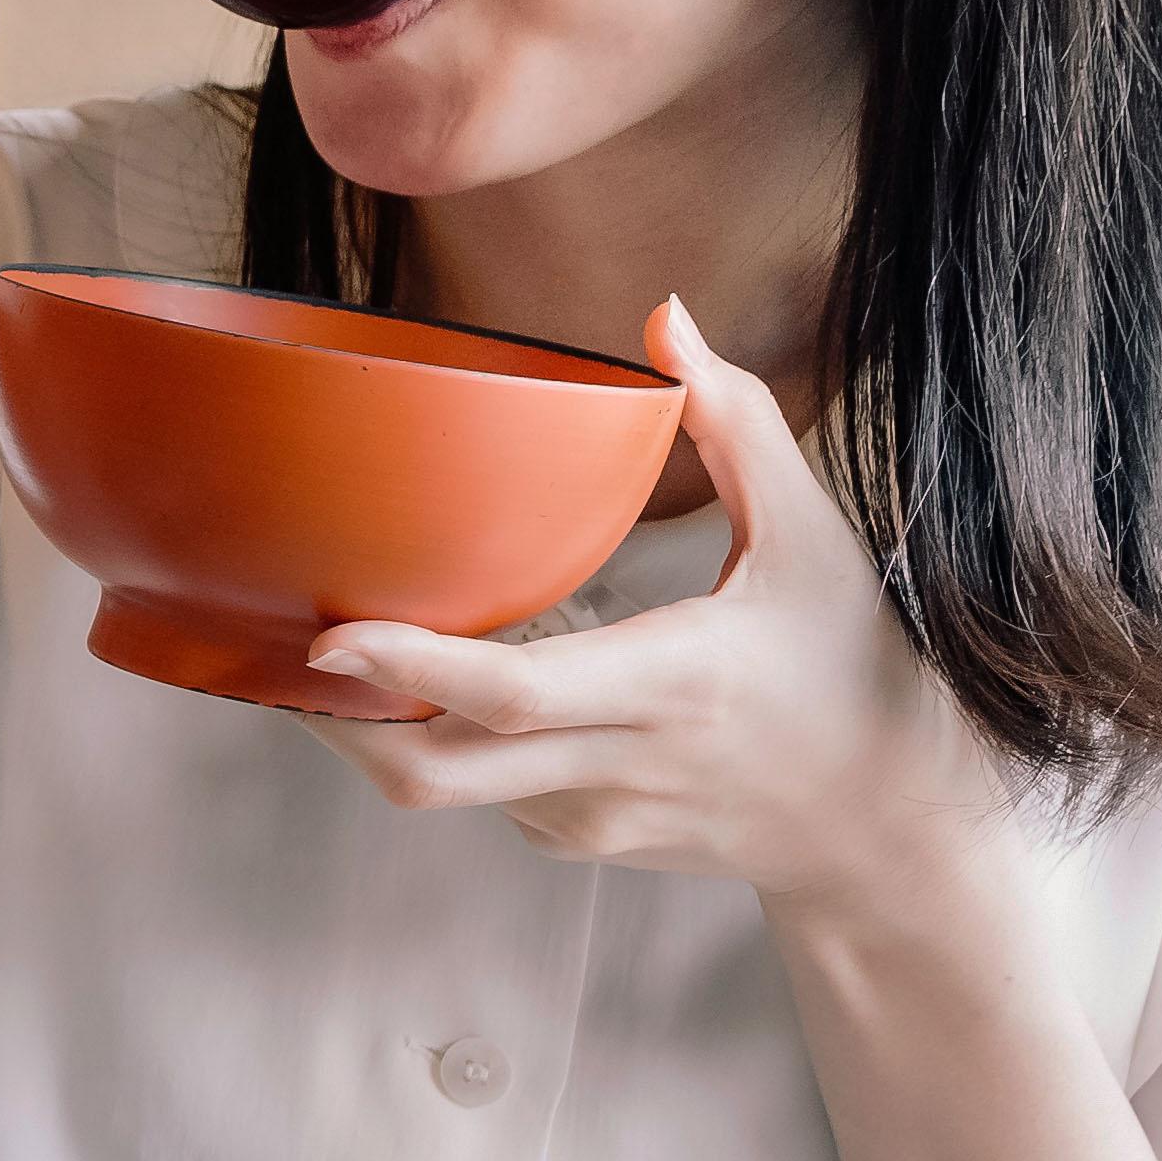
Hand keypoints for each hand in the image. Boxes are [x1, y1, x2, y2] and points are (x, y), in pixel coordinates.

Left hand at [297, 298, 1021, 933]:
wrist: (886, 824)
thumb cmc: (855, 664)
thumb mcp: (813, 538)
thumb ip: (738, 424)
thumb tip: (664, 317)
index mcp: (674, 684)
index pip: (512, 693)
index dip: (407, 669)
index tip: (328, 634)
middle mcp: (620, 765)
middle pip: (434, 771)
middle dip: (335, 722)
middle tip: (275, 646)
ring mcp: (592, 819)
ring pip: (443, 790)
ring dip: (374, 730)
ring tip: (331, 652)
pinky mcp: (579, 843)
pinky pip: (482, 795)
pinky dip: (439, 743)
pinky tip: (426, 685)